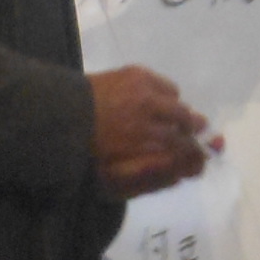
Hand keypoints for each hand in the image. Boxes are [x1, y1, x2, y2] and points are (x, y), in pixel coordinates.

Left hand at [90, 64, 215, 200]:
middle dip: (195, 140)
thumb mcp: (115, 183)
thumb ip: (151, 181)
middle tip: (199, 143)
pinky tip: (160, 105)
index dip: (196, 159)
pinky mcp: (138, 76)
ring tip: (179, 123)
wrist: (58, 119)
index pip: (185, 155)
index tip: (201, 163)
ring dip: (183, 119)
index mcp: (143, 151)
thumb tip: (182, 176)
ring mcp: (145, 97)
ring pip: (182, 109)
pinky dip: (170, 98)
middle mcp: (149, 122)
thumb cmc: (86, 156)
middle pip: (187, 132)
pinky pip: (170, 88)